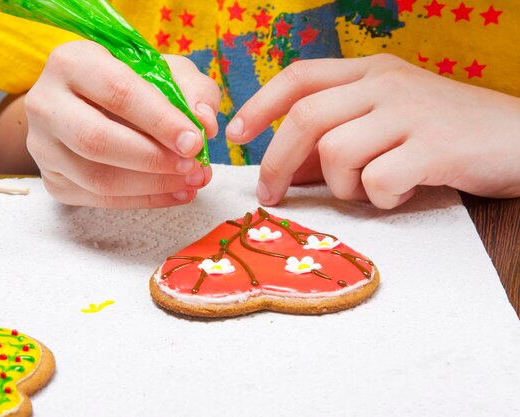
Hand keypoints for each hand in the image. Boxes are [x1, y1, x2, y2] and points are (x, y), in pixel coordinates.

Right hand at [25, 40, 219, 208]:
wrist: (88, 104)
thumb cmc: (132, 83)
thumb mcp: (165, 71)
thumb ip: (192, 90)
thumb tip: (205, 123)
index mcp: (72, 62)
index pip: (117, 91)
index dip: (159, 120)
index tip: (195, 141)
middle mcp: (46, 103)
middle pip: (97, 140)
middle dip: (153, 159)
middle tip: (193, 166)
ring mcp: (43, 146)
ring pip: (96, 178)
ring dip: (152, 185)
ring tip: (191, 181)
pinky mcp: (53, 180)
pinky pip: (99, 200)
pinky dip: (144, 200)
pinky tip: (175, 192)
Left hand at [226, 54, 519, 208]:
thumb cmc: (447, 134)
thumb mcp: (388, 126)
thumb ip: (337, 142)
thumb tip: (287, 170)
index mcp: (372, 71)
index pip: (300, 77)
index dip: (260, 104)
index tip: (235, 134)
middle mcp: (387, 83)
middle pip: (306, 117)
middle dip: (276, 161)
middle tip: (271, 195)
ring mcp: (411, 111)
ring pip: (337, 152)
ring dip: (342, 185)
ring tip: (370, 189)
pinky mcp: (435, 145)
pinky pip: (379, 179)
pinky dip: (380, 198)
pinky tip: (400, 193)